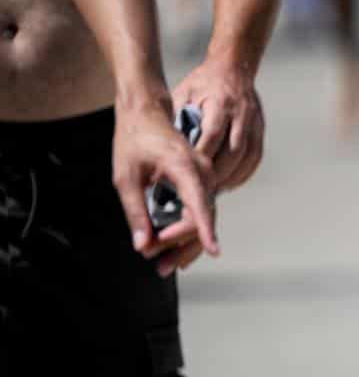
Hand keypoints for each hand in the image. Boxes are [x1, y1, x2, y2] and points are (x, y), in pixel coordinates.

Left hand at [112, 96, 218, 271]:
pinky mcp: (201, 181)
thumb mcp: (125, 178)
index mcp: (185, 167)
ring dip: (184, 241)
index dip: (206, 230)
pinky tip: (173, 245)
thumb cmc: (134, 139)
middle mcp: (203, 172)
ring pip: (203, 217)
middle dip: (180, 244)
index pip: (200, 205)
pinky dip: (187, 229)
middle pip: (202, 218)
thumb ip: (135, 212)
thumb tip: (142, 244)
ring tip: (163, 263)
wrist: (146, 113)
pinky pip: (200, 210)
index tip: (213, 249)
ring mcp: (206, 176)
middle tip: (156, 263)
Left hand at [171, 58, 263, 191]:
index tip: (189, 173)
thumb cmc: (203, 83)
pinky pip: (256, 157)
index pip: (213, 135)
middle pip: (233, 151)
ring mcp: (254, 122)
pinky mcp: (260, 129)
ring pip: (248, 157)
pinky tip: (230, 182)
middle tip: (202, 189)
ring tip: (216, 189)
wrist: (233, 68)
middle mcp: (241, 113)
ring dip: (233, 176)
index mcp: (220, 102)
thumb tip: (169, 149)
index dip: (203, 157)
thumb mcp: (184, 93)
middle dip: (218, 173)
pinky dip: (244, 173)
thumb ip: (178, 118)